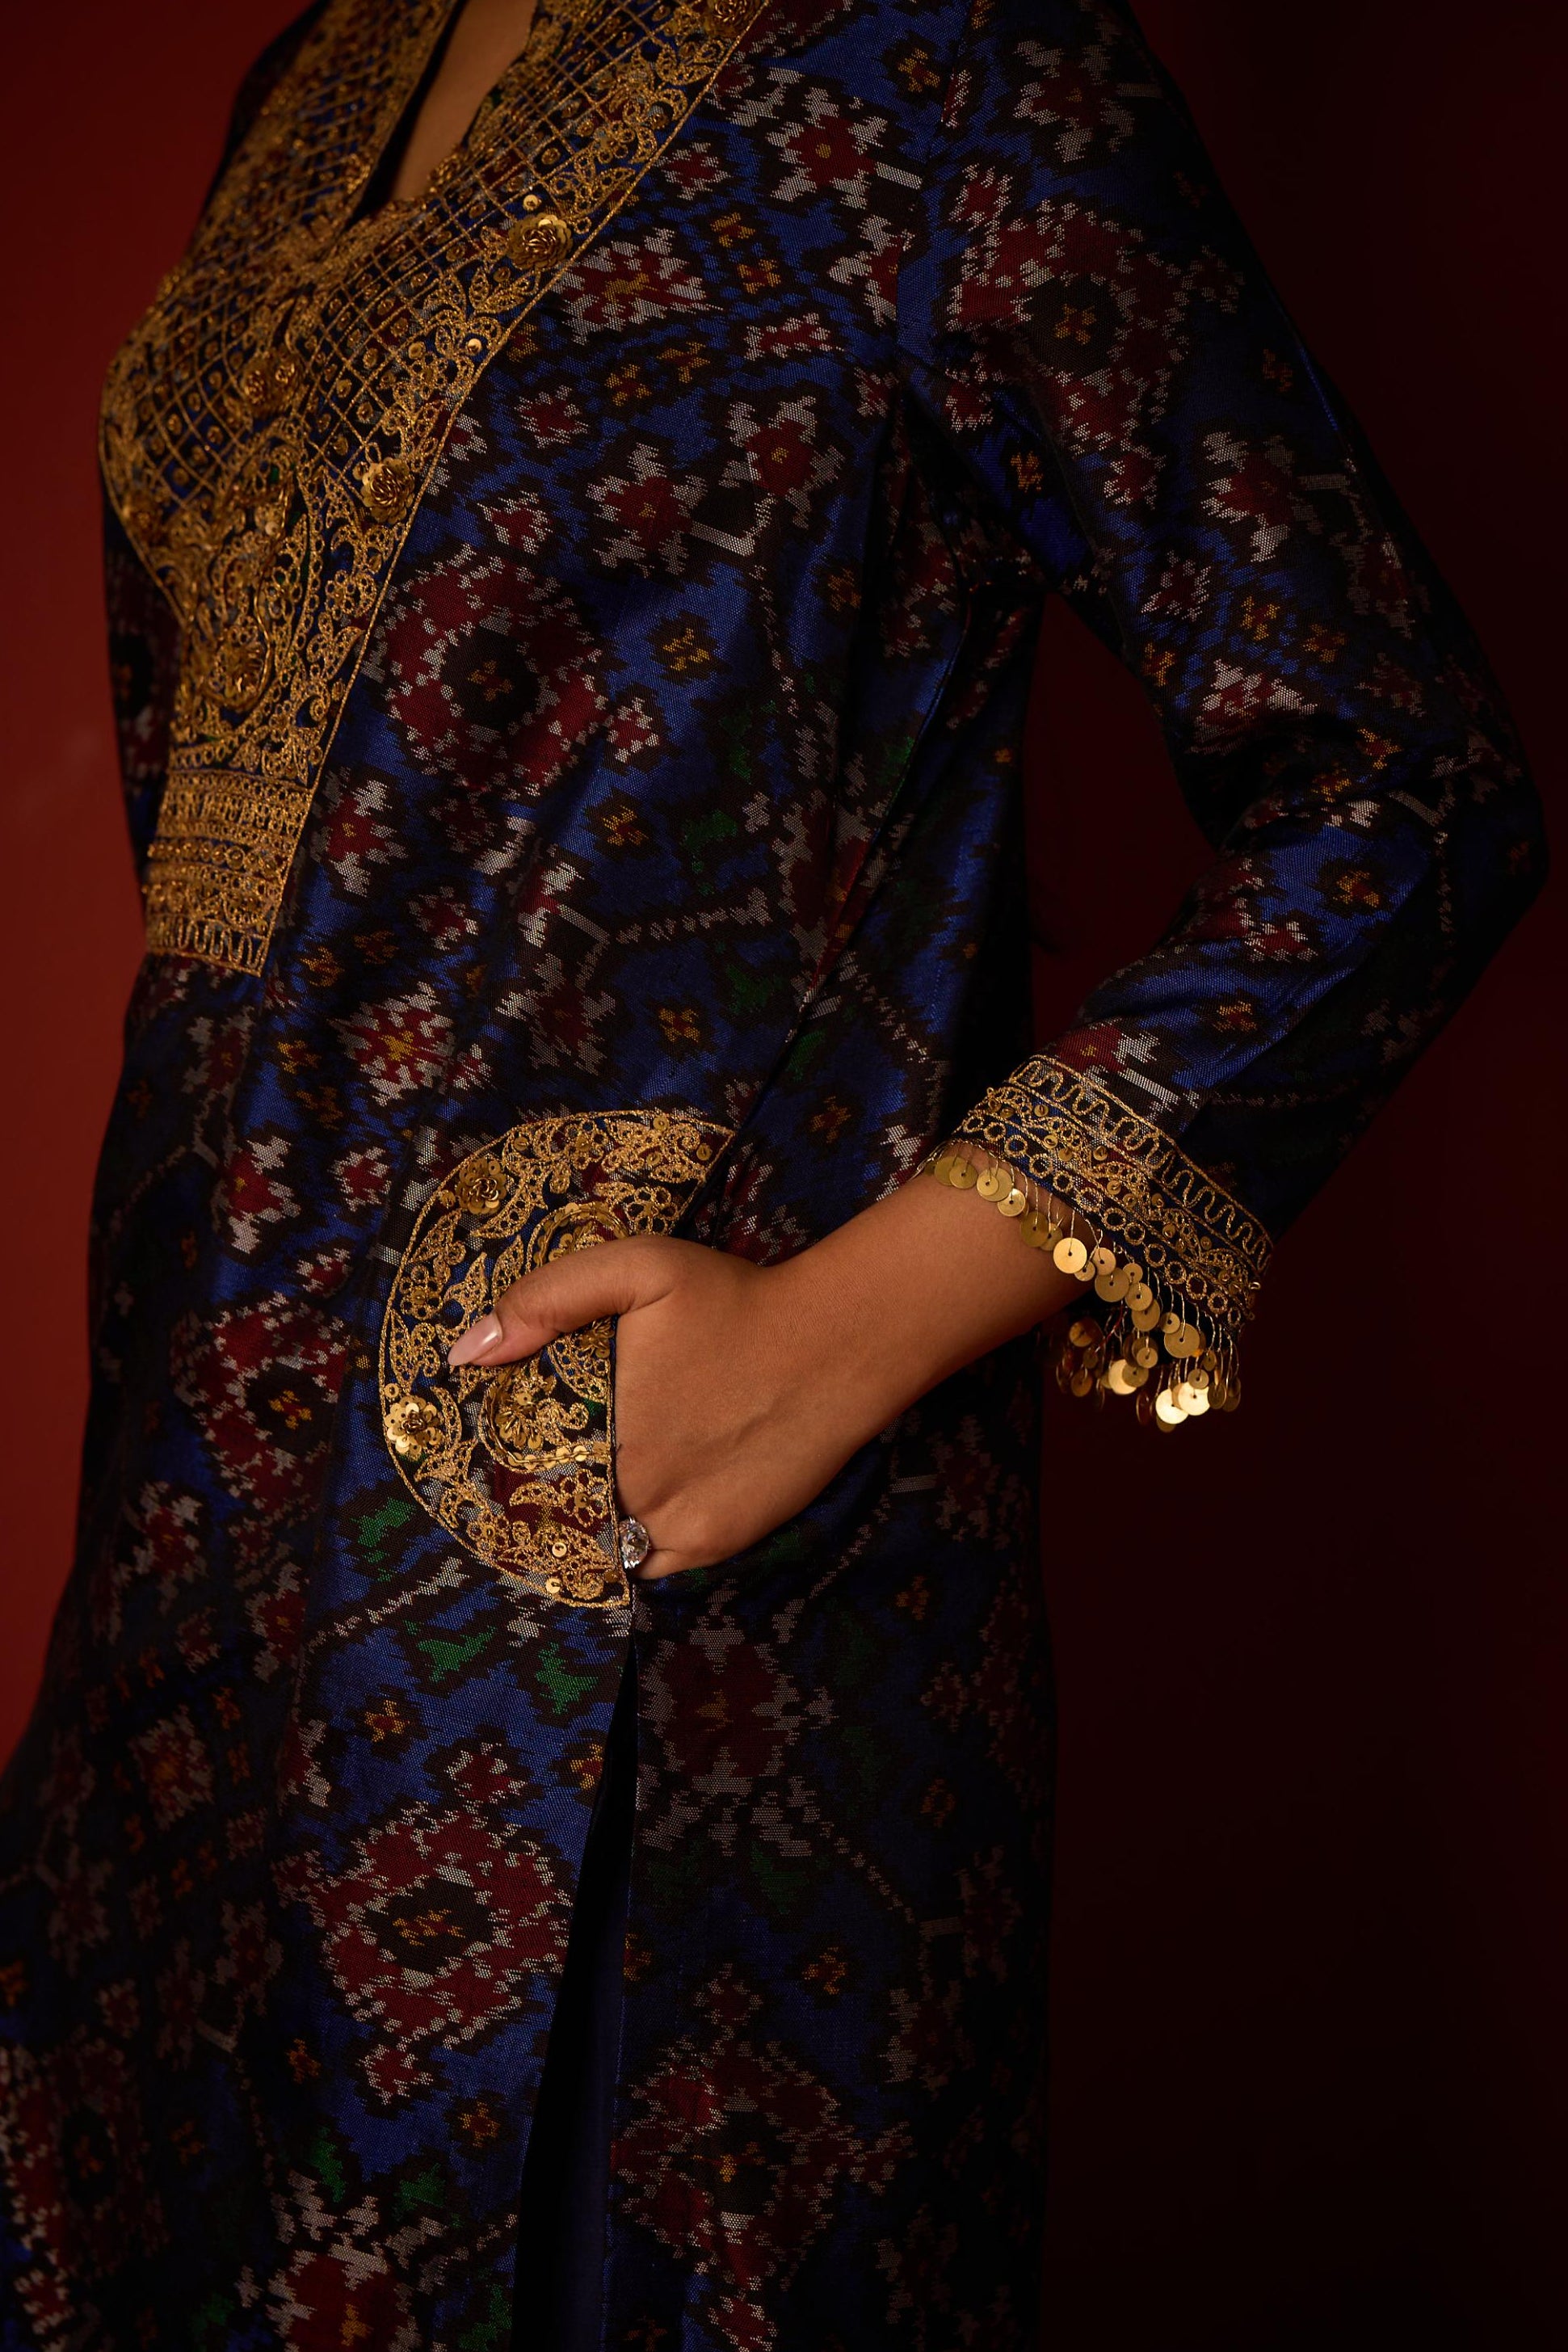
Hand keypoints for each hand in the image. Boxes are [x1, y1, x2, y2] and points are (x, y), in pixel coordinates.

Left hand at [448, 1164, 1079, 1578]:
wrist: (838, 1342)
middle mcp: (629, 1488)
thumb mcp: (639, 1267)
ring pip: (601, 1542)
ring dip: (589, 1524)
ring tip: (593, 1490)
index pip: (518, 1467)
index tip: (507, 1448)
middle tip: (552, 1465)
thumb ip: (548, 1299)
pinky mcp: (715, 1543)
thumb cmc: (734, 1299)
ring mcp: (673, 1525)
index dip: (506, 1461)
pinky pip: (649, 1566)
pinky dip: (635, 1550)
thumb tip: (467, 1352)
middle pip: (559, 1506)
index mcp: (597, 1426)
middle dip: (547, 1491)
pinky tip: (634, 1514)